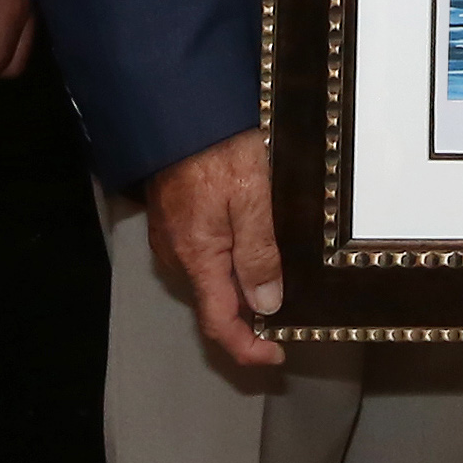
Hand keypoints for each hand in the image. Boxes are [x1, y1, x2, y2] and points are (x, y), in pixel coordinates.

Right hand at [149, 126, 285, 368]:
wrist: (181, 108)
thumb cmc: (219, 148)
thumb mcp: (253, 198)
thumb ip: (259, 253)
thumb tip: (267, 305)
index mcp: (198, 257)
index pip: (219, 324)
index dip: (247, 349)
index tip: (277, 355)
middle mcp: (178, 255)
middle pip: (215, 303)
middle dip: (250, 316)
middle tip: (289, 312)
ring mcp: (173, 237)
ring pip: (211, 278)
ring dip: (241, 285)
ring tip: (278, 275)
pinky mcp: (175, 218)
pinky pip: (204, 254)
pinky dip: (229, 261)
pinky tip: (253, 243)